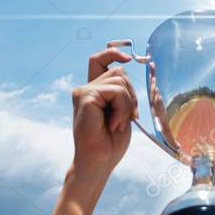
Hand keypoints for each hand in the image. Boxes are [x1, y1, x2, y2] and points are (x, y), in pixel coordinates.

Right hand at [46, 48, 138, 214]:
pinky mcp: (85, 97)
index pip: (99, 59)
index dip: (113, 53)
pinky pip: (116, 91)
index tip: (128, 58)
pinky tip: (114, 124)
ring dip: (128, 103)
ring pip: (120, 81)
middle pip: (120, 72)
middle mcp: (85, 88)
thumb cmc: (110, 141)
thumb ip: (121, 91)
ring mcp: (83, 92)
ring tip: (117, 123)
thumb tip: (127, 67)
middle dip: (131, 94)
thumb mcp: (121, 110)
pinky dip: (123, 108)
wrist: (99, 161)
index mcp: (93, 90)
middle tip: (126, 117)